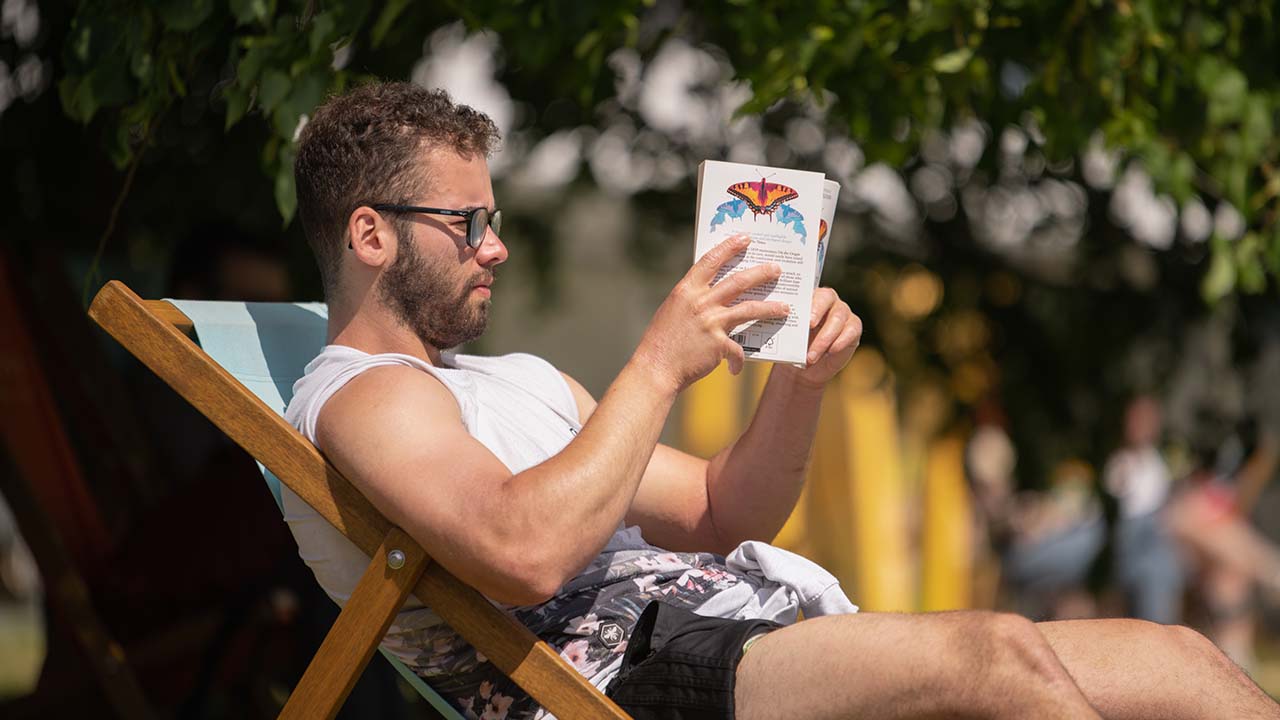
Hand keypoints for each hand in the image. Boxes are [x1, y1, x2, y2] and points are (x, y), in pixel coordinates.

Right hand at [635, 235, 790, 392]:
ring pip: (749, 309)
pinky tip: (736, 367)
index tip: (744, 238)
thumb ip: (692, 300)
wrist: (655, 368)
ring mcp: (710, 322)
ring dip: (770, 308)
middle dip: (761, 273)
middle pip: (738, 281)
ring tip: (784, 308)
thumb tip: (712, 294)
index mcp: (686, 290)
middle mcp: (700, 302)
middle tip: (776, 269)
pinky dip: (738, 359)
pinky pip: (737, 349)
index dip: (729, 247)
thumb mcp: (673, 310)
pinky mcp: (718, 344)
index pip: (710, 261)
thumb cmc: (661, 341)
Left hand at [795, 287, 861, 386]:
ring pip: (837, 318)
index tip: (805, 318)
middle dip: (817, 311)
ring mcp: (843, 312)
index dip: (810, 302)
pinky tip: (831, 351)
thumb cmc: (794, 346)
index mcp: (808, 297)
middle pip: (827, 298)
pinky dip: (841, 341)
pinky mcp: (854, 327)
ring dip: (824, 338)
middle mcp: (828, 300)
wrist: (805, 366)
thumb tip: (779, 322)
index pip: (811, 290)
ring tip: (811, 356)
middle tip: (809, 326)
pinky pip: (851, 331)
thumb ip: (788, 327)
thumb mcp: (788, 337)